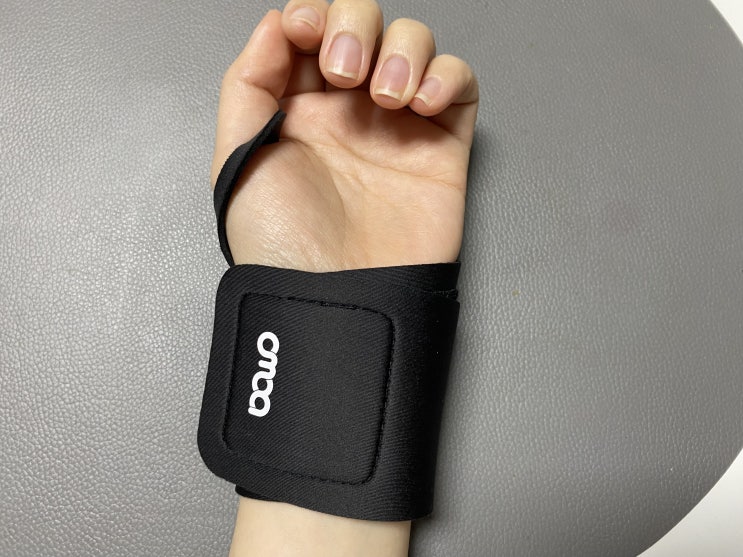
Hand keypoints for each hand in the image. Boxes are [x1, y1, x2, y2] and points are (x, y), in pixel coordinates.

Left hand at [210, 0, 477, 271]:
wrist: (336, 295)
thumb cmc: (283, 245)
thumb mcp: (238, 158)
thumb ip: (249, 83)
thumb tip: (275, 25)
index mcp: (297, 110)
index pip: (312, 31)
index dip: (313, 15)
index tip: (307, 31)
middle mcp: (348, 111)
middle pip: (366, 25)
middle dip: (356, 25)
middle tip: (345, 69)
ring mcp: (397, 126)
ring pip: (414, 44)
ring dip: (403, 49)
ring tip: (388, 96)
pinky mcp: (441, 147)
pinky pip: (459, 85)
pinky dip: (447, 75)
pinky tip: (422, 102)